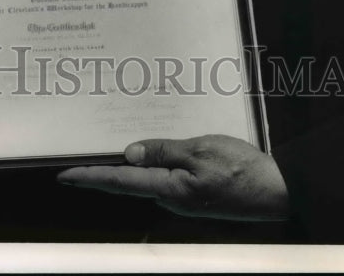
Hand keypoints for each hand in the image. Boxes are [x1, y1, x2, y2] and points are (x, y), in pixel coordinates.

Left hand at [57, 134, 288, 221]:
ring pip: (149, 178)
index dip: (91, 178)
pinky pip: (168, 176)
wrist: (278, 191)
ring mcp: (184, 198)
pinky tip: (152, 149)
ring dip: (132, 164)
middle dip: (108, 168)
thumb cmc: (241, 169)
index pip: (121, 182)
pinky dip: (154, 163)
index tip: (64, 176)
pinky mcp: (196, 194)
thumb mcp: (201, 150)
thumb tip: (130, 154)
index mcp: (170, 189)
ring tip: (113, 144)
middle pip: (131, 182)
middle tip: (83, 153)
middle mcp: (172, 198)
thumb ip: (164, 151)